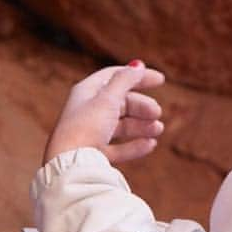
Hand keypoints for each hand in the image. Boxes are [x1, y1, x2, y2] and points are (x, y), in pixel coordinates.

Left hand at [43, 60, 165, 166]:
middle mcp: (87, 111)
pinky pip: (118, 148)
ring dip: (141, 126)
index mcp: (86, 92)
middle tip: (157, 112)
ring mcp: (90, 134)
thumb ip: (125, 81)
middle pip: (120, 103)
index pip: (115, 77)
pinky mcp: (94, 155)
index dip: (137, 77)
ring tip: (157, 129)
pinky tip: (150, 144)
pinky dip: (135, 146)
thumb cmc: (86, 127)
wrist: (70, 165)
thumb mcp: (108, 99)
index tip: (161, 80)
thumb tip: (138, 66)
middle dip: (141, 106)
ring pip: (121, 126)